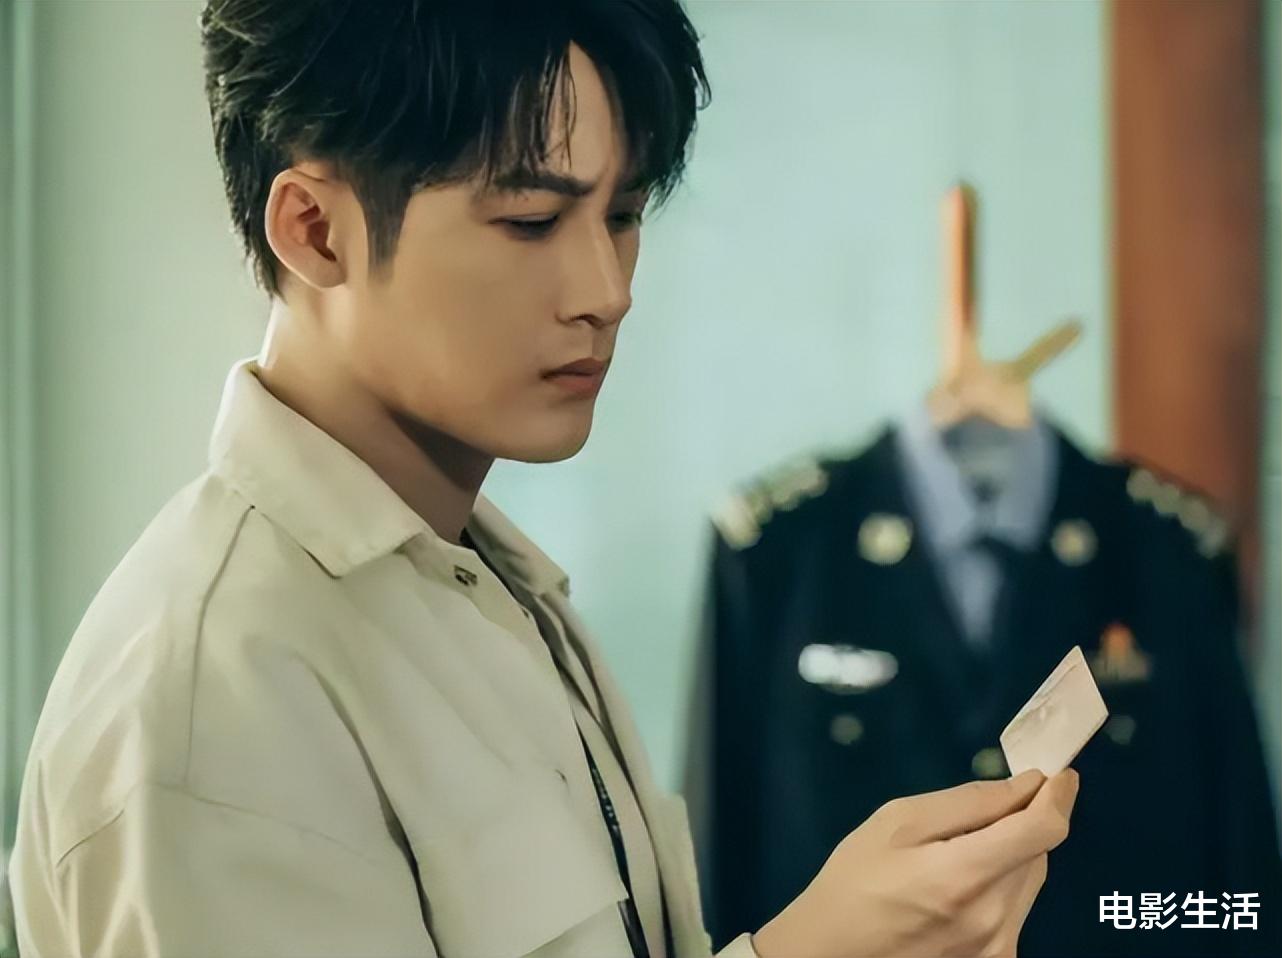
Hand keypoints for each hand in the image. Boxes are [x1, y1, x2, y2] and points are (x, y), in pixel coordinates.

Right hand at [750, 769, 1078, 957]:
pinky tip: (954, 890)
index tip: (1060, 773)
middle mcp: (993, 919)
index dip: (1058, 796)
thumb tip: (1022, 786)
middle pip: (1038, 854)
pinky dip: (998, 887)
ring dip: (1010, 856)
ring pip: (1028, 881)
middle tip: (984, 811)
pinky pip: (1015, 910)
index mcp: (964, 876)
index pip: (1043, 831)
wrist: (832, 953)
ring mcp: (998, 949)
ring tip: (954, 856)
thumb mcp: (896, 822)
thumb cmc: (854, 881)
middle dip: (1021, 823)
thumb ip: (966, 802)